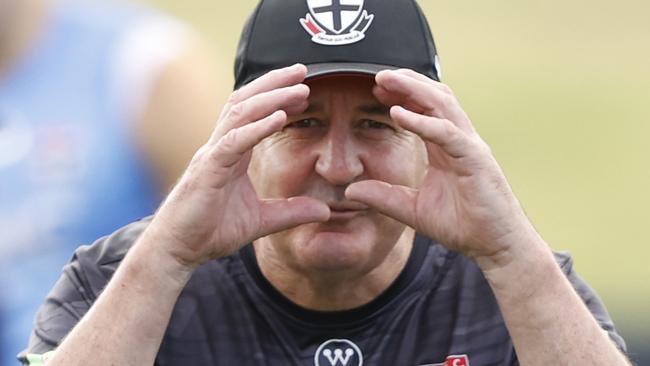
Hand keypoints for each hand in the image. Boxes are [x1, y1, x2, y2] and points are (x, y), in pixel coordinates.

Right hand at [148, 64, 329, 266]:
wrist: (178, 251)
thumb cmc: (210, 232)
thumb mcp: (261, 221)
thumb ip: (290, 212)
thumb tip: (325, 211)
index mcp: (231, 154)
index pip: (253, 114)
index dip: (276, 97)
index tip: (303, 88)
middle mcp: (220, 147)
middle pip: (245, 102)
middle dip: (274, 83)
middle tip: (303, 70)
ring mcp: (212, 156)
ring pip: (240, 114)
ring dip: (270, 97)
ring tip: (298, 87)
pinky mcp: (208, 171)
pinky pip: (234, 142)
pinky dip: (257, 127)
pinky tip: (279, 117)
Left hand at [346, 69, 540, 269]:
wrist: (496, 247)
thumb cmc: (464, 226)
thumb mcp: (413, 210)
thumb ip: (384, 198)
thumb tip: (350, 192)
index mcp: (446, 148)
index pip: (424, 110)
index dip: (401, 95)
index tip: (375, 89)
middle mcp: (459, 140)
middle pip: (434, 97)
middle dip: (406, 82)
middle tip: (378, 75)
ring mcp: (469, 147)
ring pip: (442, 104)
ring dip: (413, 89)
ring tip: (386, 80)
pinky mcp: (476, 160)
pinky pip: (447, 133)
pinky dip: (423, 121)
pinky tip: (398, 114)